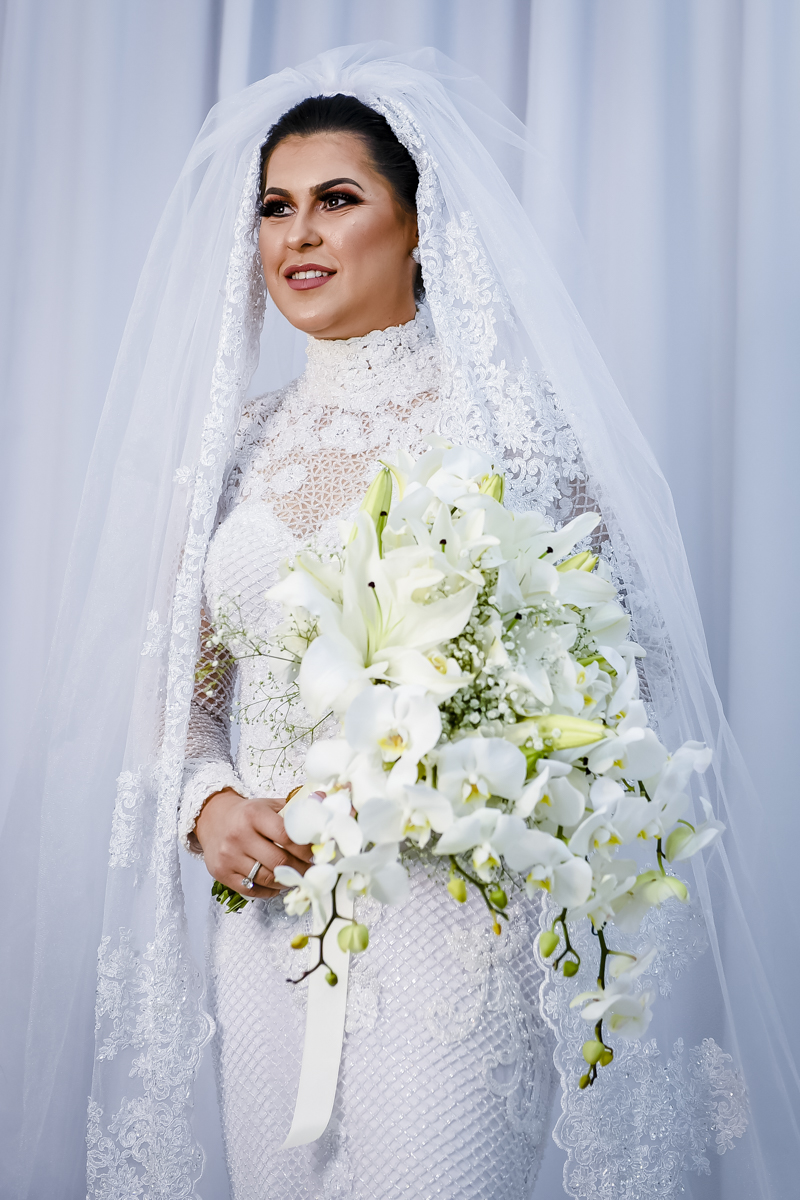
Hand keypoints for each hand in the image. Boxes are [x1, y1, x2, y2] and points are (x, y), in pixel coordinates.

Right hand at [194, 788, 312, 896]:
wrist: (211, 818)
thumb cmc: (247, 813)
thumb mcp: (269, 805)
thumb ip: (296, 808)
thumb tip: (324, 802)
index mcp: (254, 815)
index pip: (286, 836)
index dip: (306, 848)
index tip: (317, 853)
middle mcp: (239, 836)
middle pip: (279, 861)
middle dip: (301, 868)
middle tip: (312, 870)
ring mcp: (229, 856)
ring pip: (267, 878)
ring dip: (287, 881)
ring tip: (298, 877)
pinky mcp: (221, 873)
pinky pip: (252, 889)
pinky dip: (269, 890)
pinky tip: (278, 884)